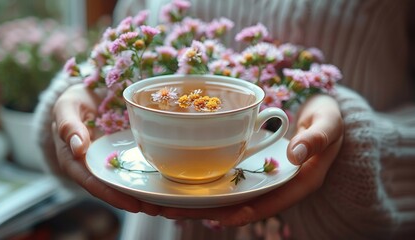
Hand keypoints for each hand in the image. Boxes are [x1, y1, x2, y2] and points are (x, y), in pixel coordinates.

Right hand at [52, 83, 160, 214]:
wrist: (88, 93)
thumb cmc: (74, 100)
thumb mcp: (67, 106)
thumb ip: (68, 125)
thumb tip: (77, 147)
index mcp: (73, 159)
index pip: (91, 181)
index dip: (110, 194)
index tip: (130, 204)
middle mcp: (91, 165)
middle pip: (110, 187)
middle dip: (132, 200)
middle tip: (155, 209)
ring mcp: (107, 160)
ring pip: (123, 180)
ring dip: (142, 193)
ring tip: (164, 203)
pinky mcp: (120, 154)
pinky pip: (132, 166)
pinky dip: (146, 176)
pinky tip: (163, 182)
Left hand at [158, 94, 343, 225]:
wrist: (323, 118)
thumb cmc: (329, 121)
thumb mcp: (329, 125)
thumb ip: (318, 138)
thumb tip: (297, 152)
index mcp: (298, 183)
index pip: (268, 204)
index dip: (242, 212)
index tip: (216, 218)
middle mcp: (276, 185)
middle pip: (239, 204)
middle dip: (206, 210)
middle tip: (170, 210)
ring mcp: (264, 177)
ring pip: (229, 194)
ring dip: (200, 199)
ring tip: (164, 200)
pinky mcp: (254, 167)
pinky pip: (228, 178)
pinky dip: (207, 182)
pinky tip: (183, 179)